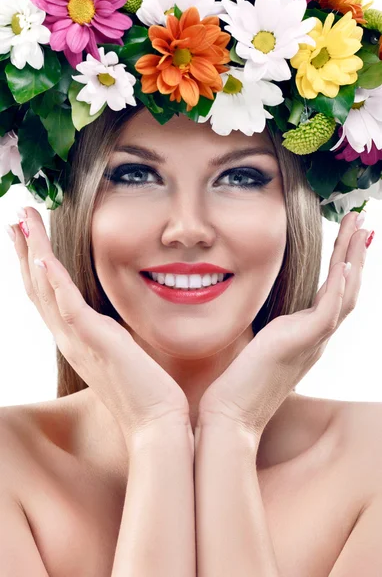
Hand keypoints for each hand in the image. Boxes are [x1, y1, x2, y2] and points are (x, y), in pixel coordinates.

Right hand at [12, 207, 190, 445]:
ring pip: (45, 289)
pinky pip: (68, 307)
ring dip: (32, 252)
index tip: (28, 233)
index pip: (47, 294)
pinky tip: (42, 257)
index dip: (33, 263)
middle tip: (16, 217)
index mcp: (76, 338)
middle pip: (36, 286)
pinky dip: (53, 281)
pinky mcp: (96, 343)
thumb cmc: (143, 389)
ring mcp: (79, 341)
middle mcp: (69, 338)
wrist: (156, 423)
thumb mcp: (121, 349)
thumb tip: (114, 318)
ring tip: (22, 220)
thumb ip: (110, 331)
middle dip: (24, 249)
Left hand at [197, 211, 370, 437]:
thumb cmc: (239, 384)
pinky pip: (328, 311)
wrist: (230, 416)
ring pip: (345, 294)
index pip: (334, 293)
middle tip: (362, 221)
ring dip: (353, 259)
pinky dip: (339, 286)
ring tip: (359, 228)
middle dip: (354, 253)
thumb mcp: (258, 346)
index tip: (347, 236)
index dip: (344, 264)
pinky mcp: (300, 345)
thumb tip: (265, 316)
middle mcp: (317, 338)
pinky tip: (344, 263)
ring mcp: (312, 342)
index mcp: (307, 336)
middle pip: (347, 289)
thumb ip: (270, 329)